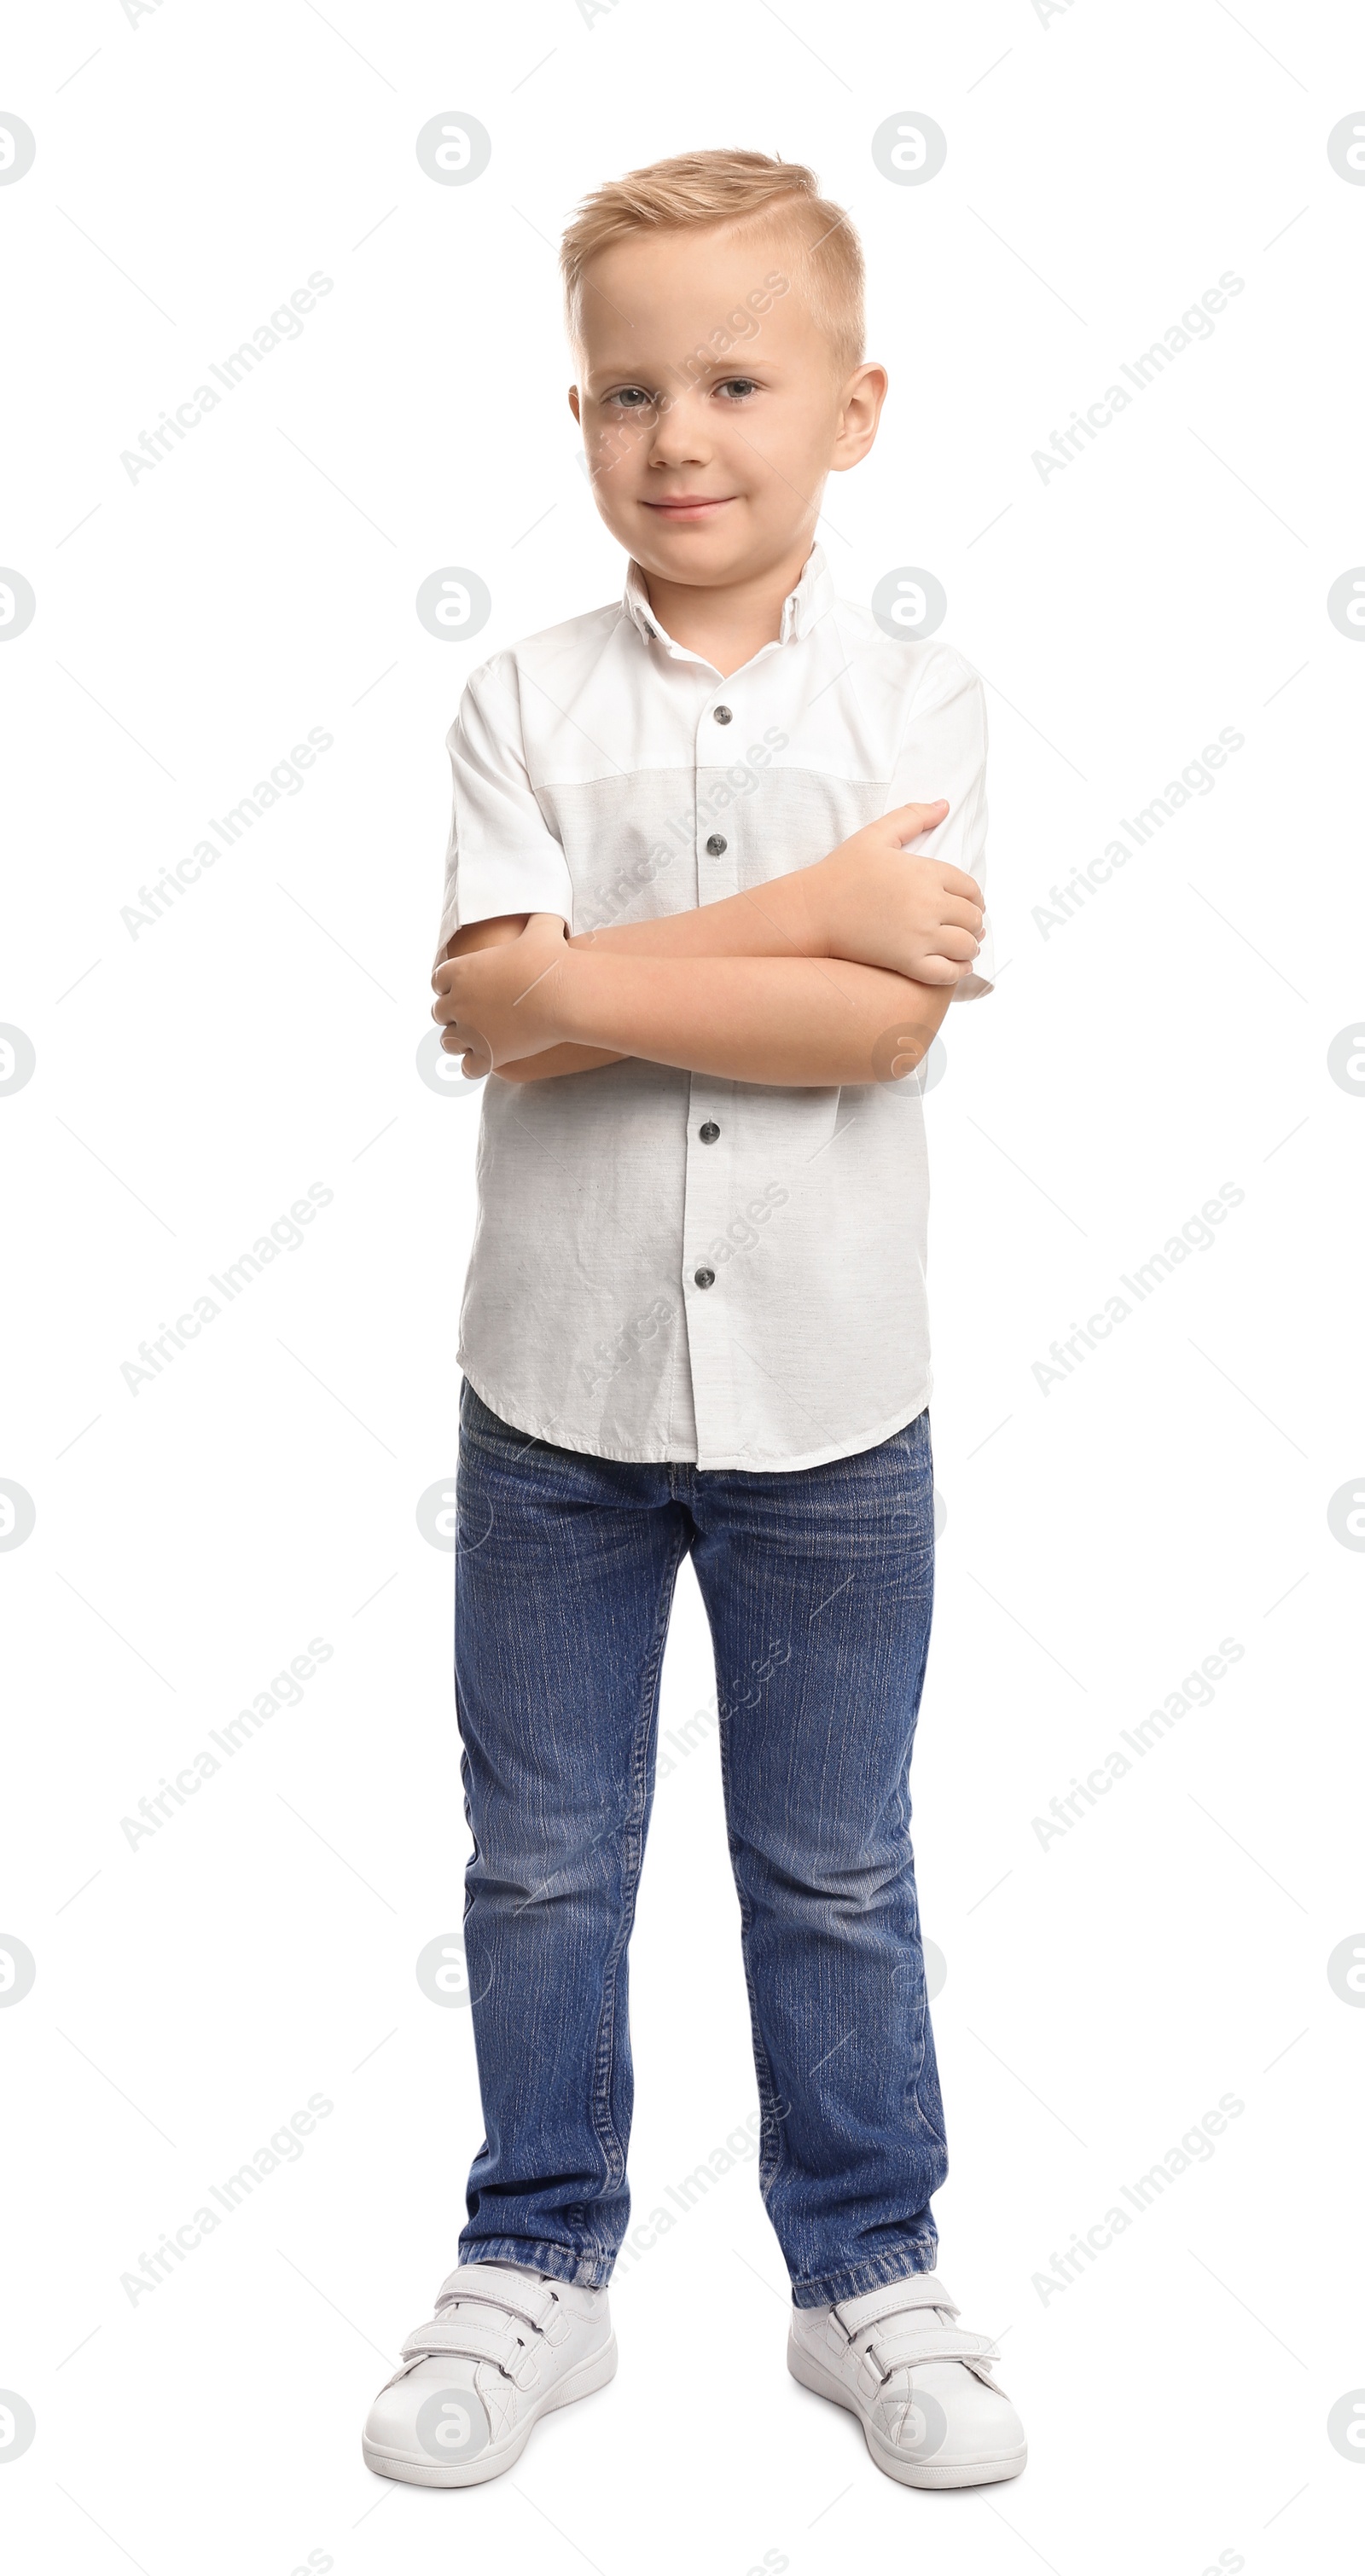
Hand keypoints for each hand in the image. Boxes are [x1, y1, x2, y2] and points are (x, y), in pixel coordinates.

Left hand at [431, 913, 571, 1073]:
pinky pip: (469, 1068)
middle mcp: (458, 1002)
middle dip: (452, 1015)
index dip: (447, 986)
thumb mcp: (543, 929)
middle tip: (466, 1018)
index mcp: (461, 971)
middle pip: (440, 1013)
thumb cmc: (552, 960)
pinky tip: (482, 1064)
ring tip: (471, 1042)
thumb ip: (538, 919)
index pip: (438, 980)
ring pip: (448, 1042)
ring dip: (458, 1042)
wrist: (564, 995)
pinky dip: (473, 1067)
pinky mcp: (487, 1055)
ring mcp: (470, 1031)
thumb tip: (551, 907)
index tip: (459, 990)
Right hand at [809, 801, 984, 984]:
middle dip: (974, 922)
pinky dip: (958, 970)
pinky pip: (946, 972)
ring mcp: (919, 935)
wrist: (813, 910)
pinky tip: (957, 966)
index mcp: (926, 872)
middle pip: (971, 917)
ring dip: (970, 946)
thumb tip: (944, 805)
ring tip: (965, 946)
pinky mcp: (906, 961)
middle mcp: (929, 904)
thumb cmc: (841, 872)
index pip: (970, 888)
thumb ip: (912, 817)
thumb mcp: (876, 835)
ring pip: (965, 944)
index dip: (975, 898)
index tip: (972, 904)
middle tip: (969, 927)